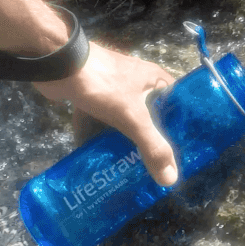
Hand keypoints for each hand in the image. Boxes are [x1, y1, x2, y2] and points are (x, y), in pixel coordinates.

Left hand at [32, 42, 178, 185]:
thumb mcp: (134, 118)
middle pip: (150, 115)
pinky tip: (98, 158)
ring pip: (123, 119)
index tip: (184, 151)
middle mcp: (137, 82)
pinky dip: (98, 136)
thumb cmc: (106, 85)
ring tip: (130, 167)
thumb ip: (152, 147)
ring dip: (123, 140)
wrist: (61, 66)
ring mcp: (113, 88)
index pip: (177, 104)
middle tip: (157, 166)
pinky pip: (100, 120)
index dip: (181, 127)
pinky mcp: (92, 95)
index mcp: (155, 80)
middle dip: (150, 139)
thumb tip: (171, 179)